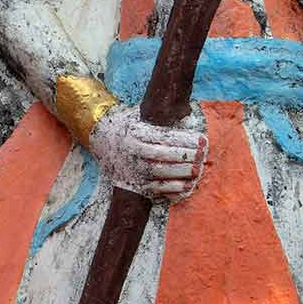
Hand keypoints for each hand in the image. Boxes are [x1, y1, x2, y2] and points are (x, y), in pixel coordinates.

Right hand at [89, 104, 207, 200]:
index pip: (164, 137)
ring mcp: (132, 167)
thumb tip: (189, 116)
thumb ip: (162, 118)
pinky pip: (156, 188)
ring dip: (182, 172)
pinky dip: (173, 188)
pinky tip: (187, 185)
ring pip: (161, 172)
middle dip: (186, 155)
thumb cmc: (128, 124)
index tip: (201, 139)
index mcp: (135, 132)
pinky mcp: (133, 183)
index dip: (185, 139)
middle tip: (202, 155)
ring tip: (198, 169)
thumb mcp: (140, 115)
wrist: (100, 137)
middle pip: (163, 155)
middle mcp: (132, 150)